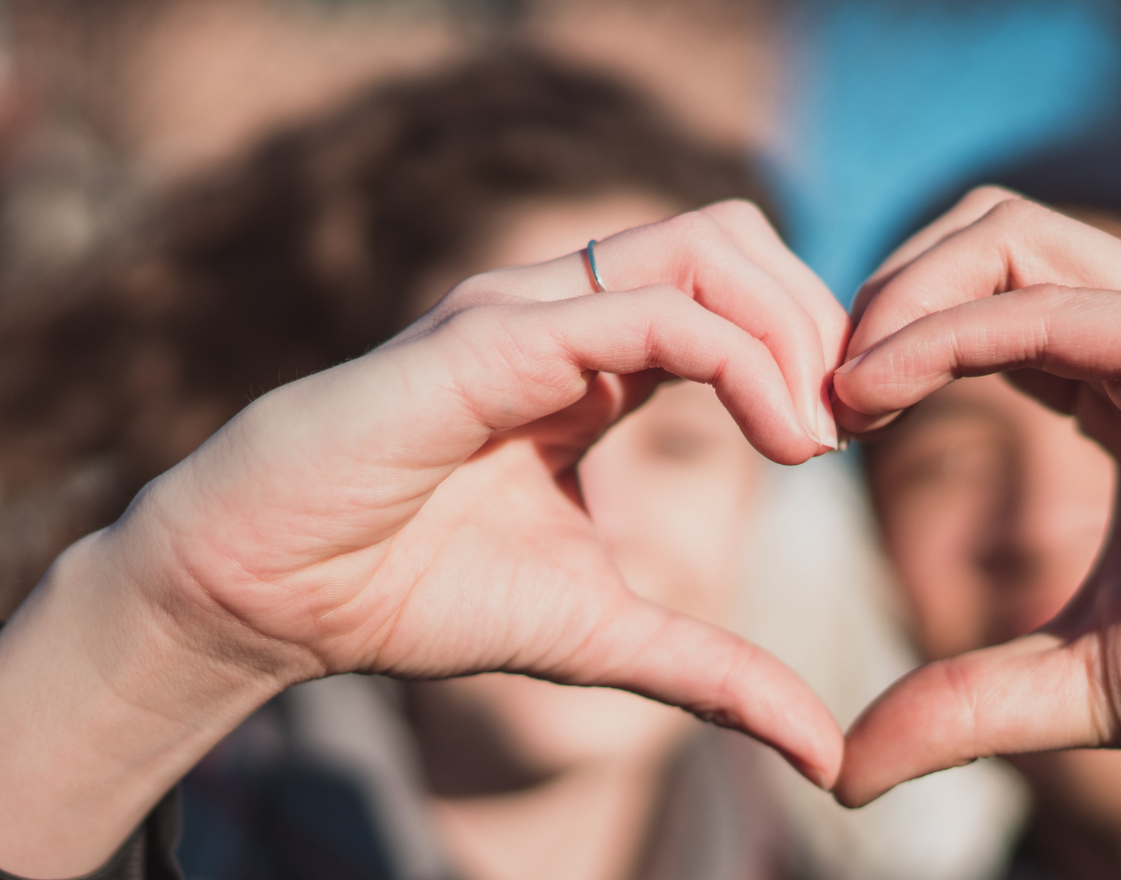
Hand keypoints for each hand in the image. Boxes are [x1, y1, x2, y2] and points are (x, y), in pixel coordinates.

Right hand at [0, 202, 848, 877]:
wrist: (267, 597)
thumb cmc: (409, 593)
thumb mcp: (602, 637)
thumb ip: (715, 673)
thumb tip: (827, 755)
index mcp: (593, 360)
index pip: (736, 292)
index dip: (813, 349)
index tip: (852, 443)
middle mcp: (563, 313)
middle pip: (734, 239)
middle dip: (819, 319)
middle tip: (852, 426)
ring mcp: (525, 313)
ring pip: (702, 247)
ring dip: (791, 327)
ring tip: (816, 433)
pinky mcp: (488, 339)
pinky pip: (643, 310)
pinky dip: (737, 358)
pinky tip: (778, 438)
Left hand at [829, 189, 1120, 805]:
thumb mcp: (1098, 684)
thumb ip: (974, 703)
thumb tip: (845, 766)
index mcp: (1118, 398)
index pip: (968, 309)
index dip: (873, 350)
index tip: (802, 438)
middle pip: (977, 237)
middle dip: (870, 295)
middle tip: (803, 403)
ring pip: (1011, 236)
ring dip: (896, 294)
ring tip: (834, 392)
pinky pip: (1066, 305)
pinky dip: (958, 326)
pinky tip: (886, 388)